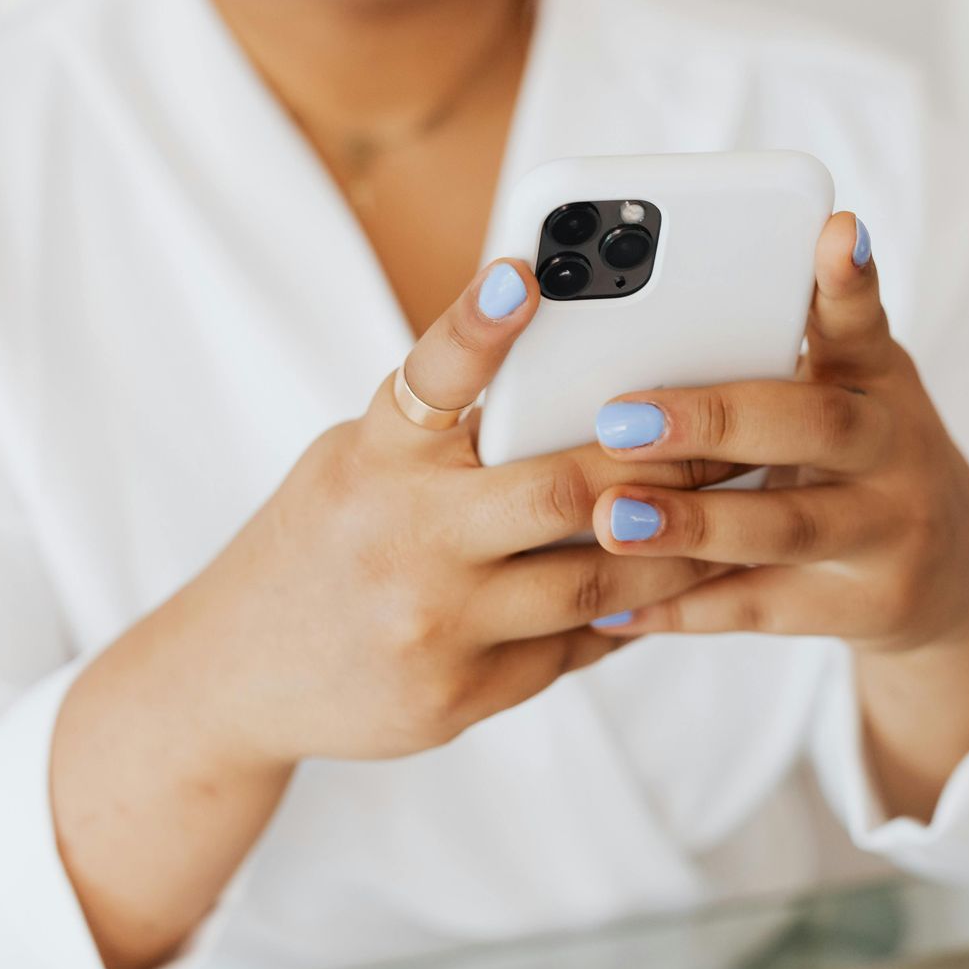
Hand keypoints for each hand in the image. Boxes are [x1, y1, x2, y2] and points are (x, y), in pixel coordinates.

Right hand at [177, 258, 732, 763]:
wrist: (236, 676)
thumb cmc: (318, 542)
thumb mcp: (356, 463)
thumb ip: (445, 434)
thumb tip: (574, 388)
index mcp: (373, 460)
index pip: (429, 377)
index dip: (477, 324)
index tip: (525, 273)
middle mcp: (402, 538)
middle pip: (561, 490)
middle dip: (661, 461)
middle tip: (733, 434)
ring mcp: (433, 626)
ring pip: (596, 582)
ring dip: (676, 548)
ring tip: (733, 516)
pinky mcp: (459, 695)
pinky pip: (574, 647)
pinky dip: (629, 614)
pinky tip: (675, 588)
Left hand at [584, 213, 968, 813]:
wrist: (952, 576)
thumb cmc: (861, 458)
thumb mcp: (848, 391)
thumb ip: (779, 352)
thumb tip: (644, 319)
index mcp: (878, 379)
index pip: (862, 320)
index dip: (848, 280)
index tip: (834, 230)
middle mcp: (894, 449)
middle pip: (811, 425)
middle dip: (713, 421)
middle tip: (620, 418)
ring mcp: (887, 533)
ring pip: (784, 526)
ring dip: (693, 525)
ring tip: (611, 519)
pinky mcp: (863, 607)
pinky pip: (760, 608)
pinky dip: (682, 609)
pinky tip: (614, 608)